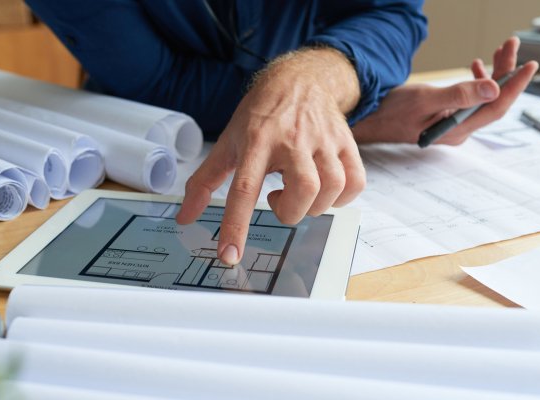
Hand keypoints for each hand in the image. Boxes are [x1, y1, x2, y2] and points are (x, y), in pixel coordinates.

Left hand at [175, 48, 365, 264]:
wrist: (299, 79)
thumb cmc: (260, 116)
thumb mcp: (227, 143)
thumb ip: (204, 182)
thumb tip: (184, 217)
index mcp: (256, 141)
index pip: (244, 189)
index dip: (236, 226)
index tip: (229, 255)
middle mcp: (292, 140)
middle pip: (302, 191)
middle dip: (289, 212)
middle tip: (278, 201)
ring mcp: (323, 140)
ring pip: (331, 188)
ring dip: (314, 206)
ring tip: (298, 193)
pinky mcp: (346, 142)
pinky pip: (354, 182)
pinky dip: (342, 198)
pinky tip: (324, 190)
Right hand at [353, 37, 537, 144]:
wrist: (367, 121)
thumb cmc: (389, 112)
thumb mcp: (424, 99)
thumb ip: (458, 95)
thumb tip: (492, 89)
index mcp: (457, 129)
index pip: (496, 107)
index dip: (515, 86)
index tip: (529, 66)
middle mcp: (459, 129)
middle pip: (492, 100)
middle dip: (505, 72)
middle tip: (511, 45)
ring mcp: (453, 123)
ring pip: (483, 97)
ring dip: (493, 73)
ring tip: (499, 50)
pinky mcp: (446, 116)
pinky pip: (471, 98)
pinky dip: (477, 80)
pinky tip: (474, 66)